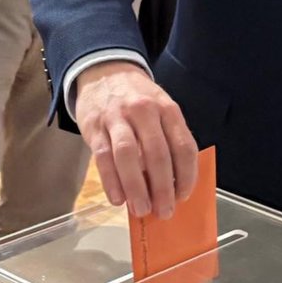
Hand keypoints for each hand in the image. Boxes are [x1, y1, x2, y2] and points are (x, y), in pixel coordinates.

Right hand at [75, 61, 198, 219]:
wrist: (104, 71)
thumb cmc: (137, 98)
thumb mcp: (160, 108)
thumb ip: (168, 139)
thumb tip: (173, 184)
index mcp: (167, 109)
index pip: (183, 145)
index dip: (186, 175)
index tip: (184, 196)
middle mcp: (144, 110)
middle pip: (157, 153)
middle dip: (162, 188)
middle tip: (165, 211)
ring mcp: (117, 118)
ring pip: (129, 156)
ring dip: (137, 187)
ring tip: (142, 209)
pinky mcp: (95, 126)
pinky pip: (103, 157)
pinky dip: (112, 181)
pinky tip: (118, 199)